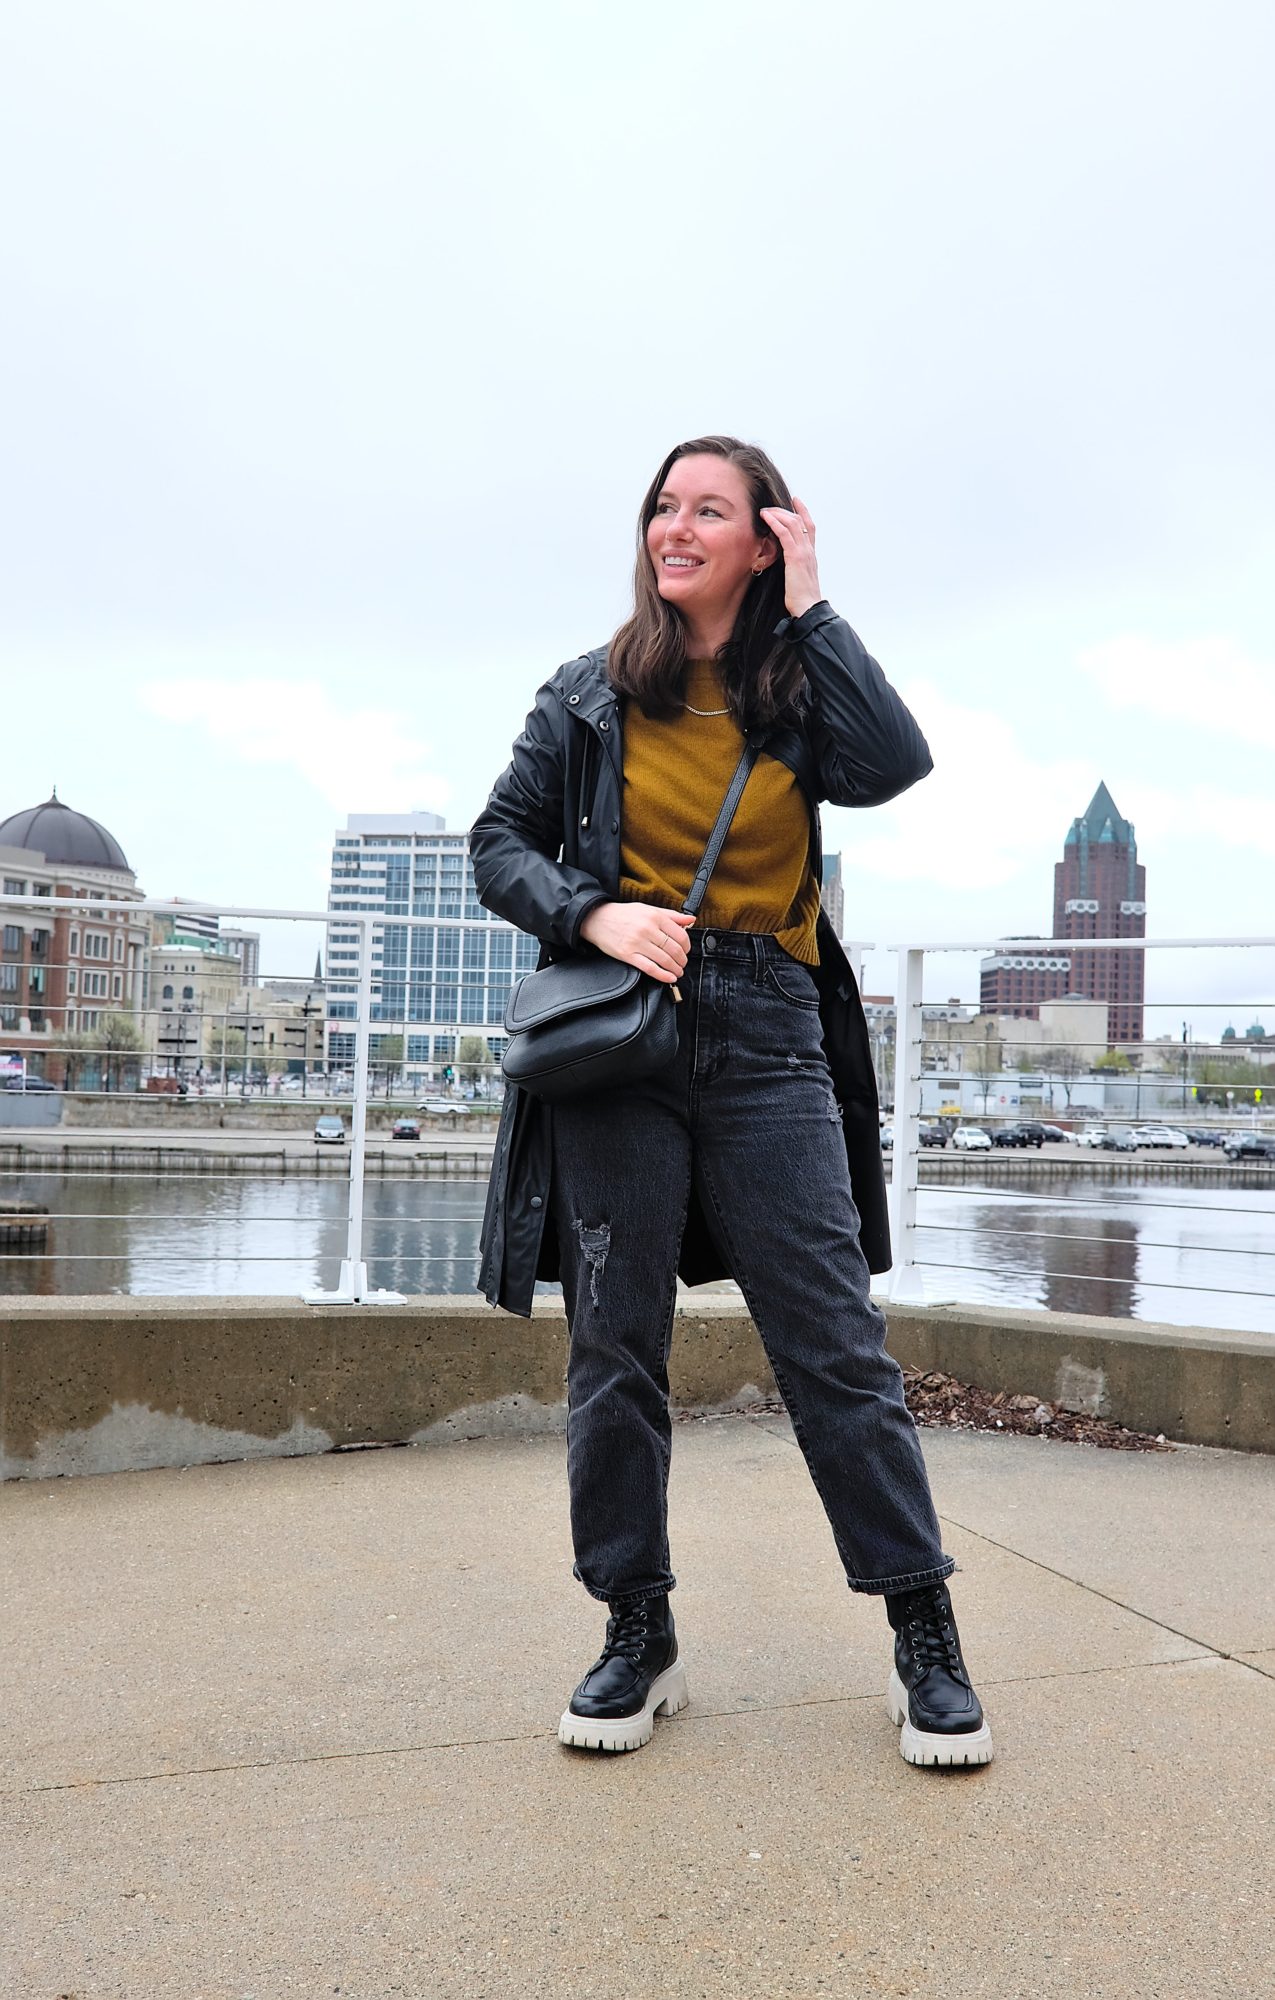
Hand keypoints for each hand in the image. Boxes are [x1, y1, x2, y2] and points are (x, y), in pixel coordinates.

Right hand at [579, 902, 694, 982]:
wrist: (597, 919)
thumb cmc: (623, 915)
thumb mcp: (648, 909)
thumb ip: (671, 915)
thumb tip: (691, 919)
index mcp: (654, 916)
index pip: (680, 935)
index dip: (687, 946)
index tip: (686, 950)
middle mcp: (647, 929)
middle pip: (674, 949)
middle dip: (682, 960)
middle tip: (683, 963)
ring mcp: (637, 943)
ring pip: (664, 960)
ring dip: (675, 969)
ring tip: (678, 971)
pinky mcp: (628, 955)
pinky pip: (650, 968)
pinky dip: (663, 975)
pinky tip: (669, 977)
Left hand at [758, 496, 821, 618]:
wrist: (808, 609)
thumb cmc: (802, 600)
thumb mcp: (798, 580)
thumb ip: (794, 569)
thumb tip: (786, 567)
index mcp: (811, 556)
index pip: (809, 527)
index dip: (804, 512)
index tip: (796, 501)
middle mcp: (809, 551)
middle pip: (800, 521)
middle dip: (786, 510)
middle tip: (772, 506)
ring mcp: (804, 553)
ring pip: (793, 523)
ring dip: (778, 514)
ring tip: (765, 510)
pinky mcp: (796, 557)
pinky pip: (785, 533)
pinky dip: (776, 522)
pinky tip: (767, 517)